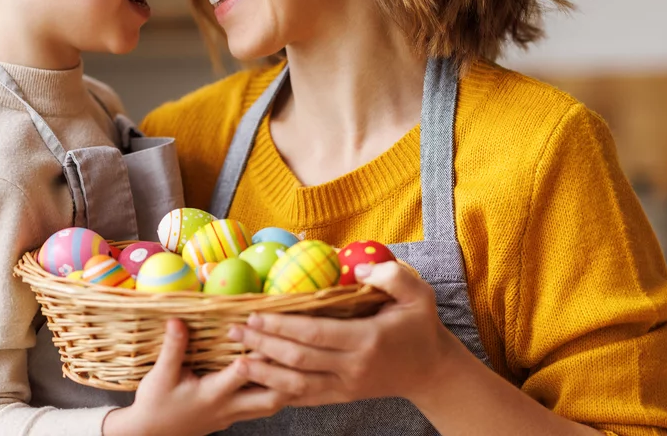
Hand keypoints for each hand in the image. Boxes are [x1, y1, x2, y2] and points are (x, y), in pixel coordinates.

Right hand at [102, 319, 286, 435]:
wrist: (150, 434)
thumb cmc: (155, 404)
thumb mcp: (160, 375)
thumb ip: (173, 348)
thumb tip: (177, 320)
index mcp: (213, 394)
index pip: (243, 374)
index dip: (256, 353)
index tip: (266, 332)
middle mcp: (228, 407)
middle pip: (271, 397)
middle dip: (286, 374)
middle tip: (296, 349)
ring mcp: (233, 415)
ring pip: (272, 405)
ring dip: (286, 385)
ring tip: (295, 361)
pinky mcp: (232, 417)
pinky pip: (262, 408)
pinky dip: (275, 392)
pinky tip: (279, 377)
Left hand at [227, 261, 464, 406]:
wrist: (432, 370)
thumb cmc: (420, 326)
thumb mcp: (418, 294)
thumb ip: (391, 276)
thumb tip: (357, 268)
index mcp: (367, 340)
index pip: (315, 334)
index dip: (282, 325)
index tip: (255, 313)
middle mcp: (353, 367)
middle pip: (299, 359)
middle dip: (263, 345)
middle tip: (234, 330)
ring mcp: (346, 386)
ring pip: (297, 385)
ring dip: (264, 373)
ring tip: (237, 359)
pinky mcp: (342, 397)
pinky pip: (305, 398)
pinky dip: (279, 391)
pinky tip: (257, 382)